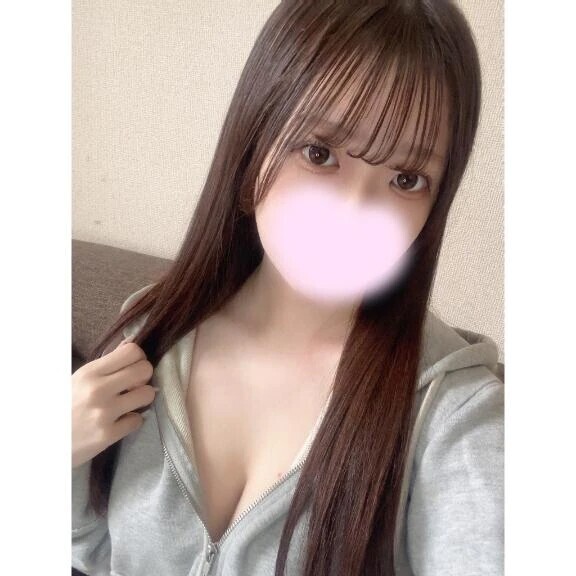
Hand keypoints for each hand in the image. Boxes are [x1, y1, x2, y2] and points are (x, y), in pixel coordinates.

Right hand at [72, 337, 156, 468]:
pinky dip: (132, 420)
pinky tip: (120, 420)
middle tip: (134, 385)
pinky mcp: (107, 435)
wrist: (44, 440)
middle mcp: (98, 389)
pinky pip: (138, 420)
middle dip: (144, 376)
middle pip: (145, 370)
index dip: (138, 358)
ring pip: (147, 394)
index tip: (132, 367)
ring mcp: (104, 413)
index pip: (132, 351)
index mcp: (90, 372)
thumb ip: (106, 364)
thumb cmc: (64, 405)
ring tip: (129, 402)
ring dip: (141, 398)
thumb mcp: (80, 378)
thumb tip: (131, 344)